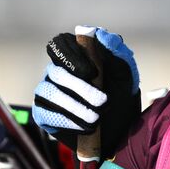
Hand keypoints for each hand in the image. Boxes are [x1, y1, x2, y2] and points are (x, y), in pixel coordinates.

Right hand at [31, 27, 140, 157]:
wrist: (118, 135)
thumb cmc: (121, 101)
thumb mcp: (126, 77)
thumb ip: (116, 54)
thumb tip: (100, 34)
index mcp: (75, 58)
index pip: (60, 43)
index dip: (72, 56)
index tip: (92, 72)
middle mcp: (57, 72)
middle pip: (55, 71)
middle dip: (80, 88)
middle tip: (103, 102)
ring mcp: (48, 92)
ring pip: (49, 91)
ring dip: (75, 106)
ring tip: (96, 118)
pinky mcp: (44, 114)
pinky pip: (45, 112)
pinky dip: (67, 120)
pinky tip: (86, 127)